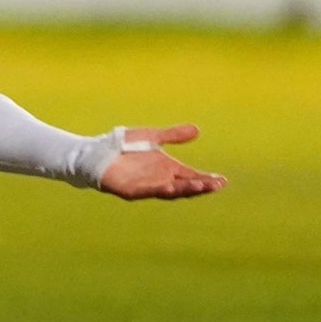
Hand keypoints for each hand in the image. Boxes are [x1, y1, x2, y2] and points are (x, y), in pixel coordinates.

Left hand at [96, 128, 225, 200]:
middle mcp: (160, 180)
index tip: (222, 180)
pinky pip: (147, 192)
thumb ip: (172, 135)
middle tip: (216, 185)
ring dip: (184, 190)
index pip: (191, 176)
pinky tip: (169, 188)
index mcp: (167, 169)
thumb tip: (197, 130)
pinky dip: (159, 190)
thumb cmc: (123, 145)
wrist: (97, 152)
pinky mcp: (131, 190)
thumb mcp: (152, 136)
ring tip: (200, 187)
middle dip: (200, 186)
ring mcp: (146, 187)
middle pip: (184, 186)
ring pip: (169, 192)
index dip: (206, 179)